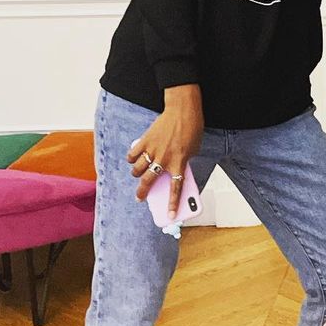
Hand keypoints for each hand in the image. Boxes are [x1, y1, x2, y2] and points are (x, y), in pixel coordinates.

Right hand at [127, 87, 203, 216]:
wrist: (182, 110)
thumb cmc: (191, 129)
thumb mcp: (193, 150)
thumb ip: (181, 162)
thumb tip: (170, 171)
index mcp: (179, 163)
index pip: (175, 188)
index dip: (173, 203)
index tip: (171, 215)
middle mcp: (164, 159)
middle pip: (148, 182)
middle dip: (142, 193)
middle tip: (139, 198)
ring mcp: (152, 150)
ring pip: (137, 169)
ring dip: (136, 174)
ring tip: (138, 173)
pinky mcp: (144, 141)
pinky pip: (133, 155)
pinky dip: (132, 158)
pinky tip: (134, 159)